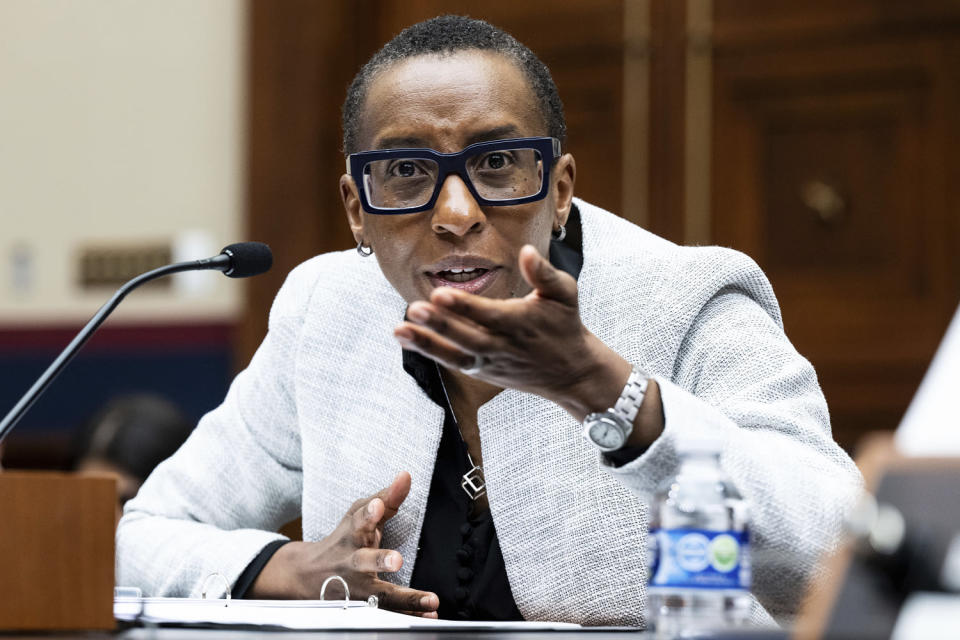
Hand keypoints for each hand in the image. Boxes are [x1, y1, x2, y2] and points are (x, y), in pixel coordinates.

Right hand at [249, 472, 438, 616]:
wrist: (308, 575)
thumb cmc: (344, 539)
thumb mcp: (359, 514)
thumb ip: (387, 497)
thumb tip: (406, 475)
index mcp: (352, 533)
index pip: (359, 520)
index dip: (368, 513)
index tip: (378, 505)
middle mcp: (352, 561)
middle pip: (363, 561)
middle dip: (379, 560)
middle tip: (397, 560)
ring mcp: (356, 587)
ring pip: (379, 594)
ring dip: (405, 598)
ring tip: (430, 600)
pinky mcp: (364, 606)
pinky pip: (388, 612)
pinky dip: (408, 615)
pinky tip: (428, 616)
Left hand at [395, 245, 632, 420]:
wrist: (571, 373)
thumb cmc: (565, 324)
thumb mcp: (564, 294)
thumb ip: (544, 273)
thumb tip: (527, 250)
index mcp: (522, 323)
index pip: (490, 315)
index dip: (465, 307)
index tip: (440, 294)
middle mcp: (504, 346)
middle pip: (468, 338)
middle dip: (441, 325)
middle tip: (414, 308)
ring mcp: (491, 362)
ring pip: (456, 356)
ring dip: (427, 343)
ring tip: (399, 329)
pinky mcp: (482, 371)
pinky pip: (453, 362)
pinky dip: (429, 351)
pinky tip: (404, 337)